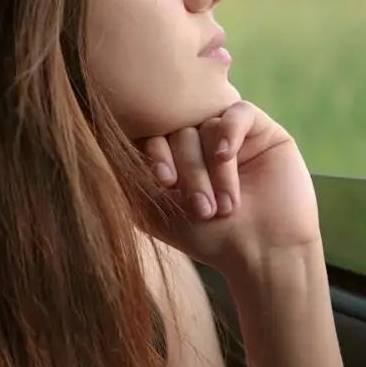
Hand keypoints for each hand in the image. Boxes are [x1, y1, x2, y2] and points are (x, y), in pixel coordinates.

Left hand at [137, 101, 321, 281]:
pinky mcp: (263, 132)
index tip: (163, 182)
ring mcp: (231, 135)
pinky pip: (238, 112)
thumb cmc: (209, 238)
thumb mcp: (156, 212)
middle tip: (201, 208)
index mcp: (174, 157)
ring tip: (223, 207)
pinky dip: (228, 131)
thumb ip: (129, 182)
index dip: (155, 154)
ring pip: (207, 126)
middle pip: (179, 131)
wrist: (263, 254)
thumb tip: (102, 147)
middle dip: (188, 170)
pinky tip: (225, 155)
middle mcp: (201, 143)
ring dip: (211, 169)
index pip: (153, 136)